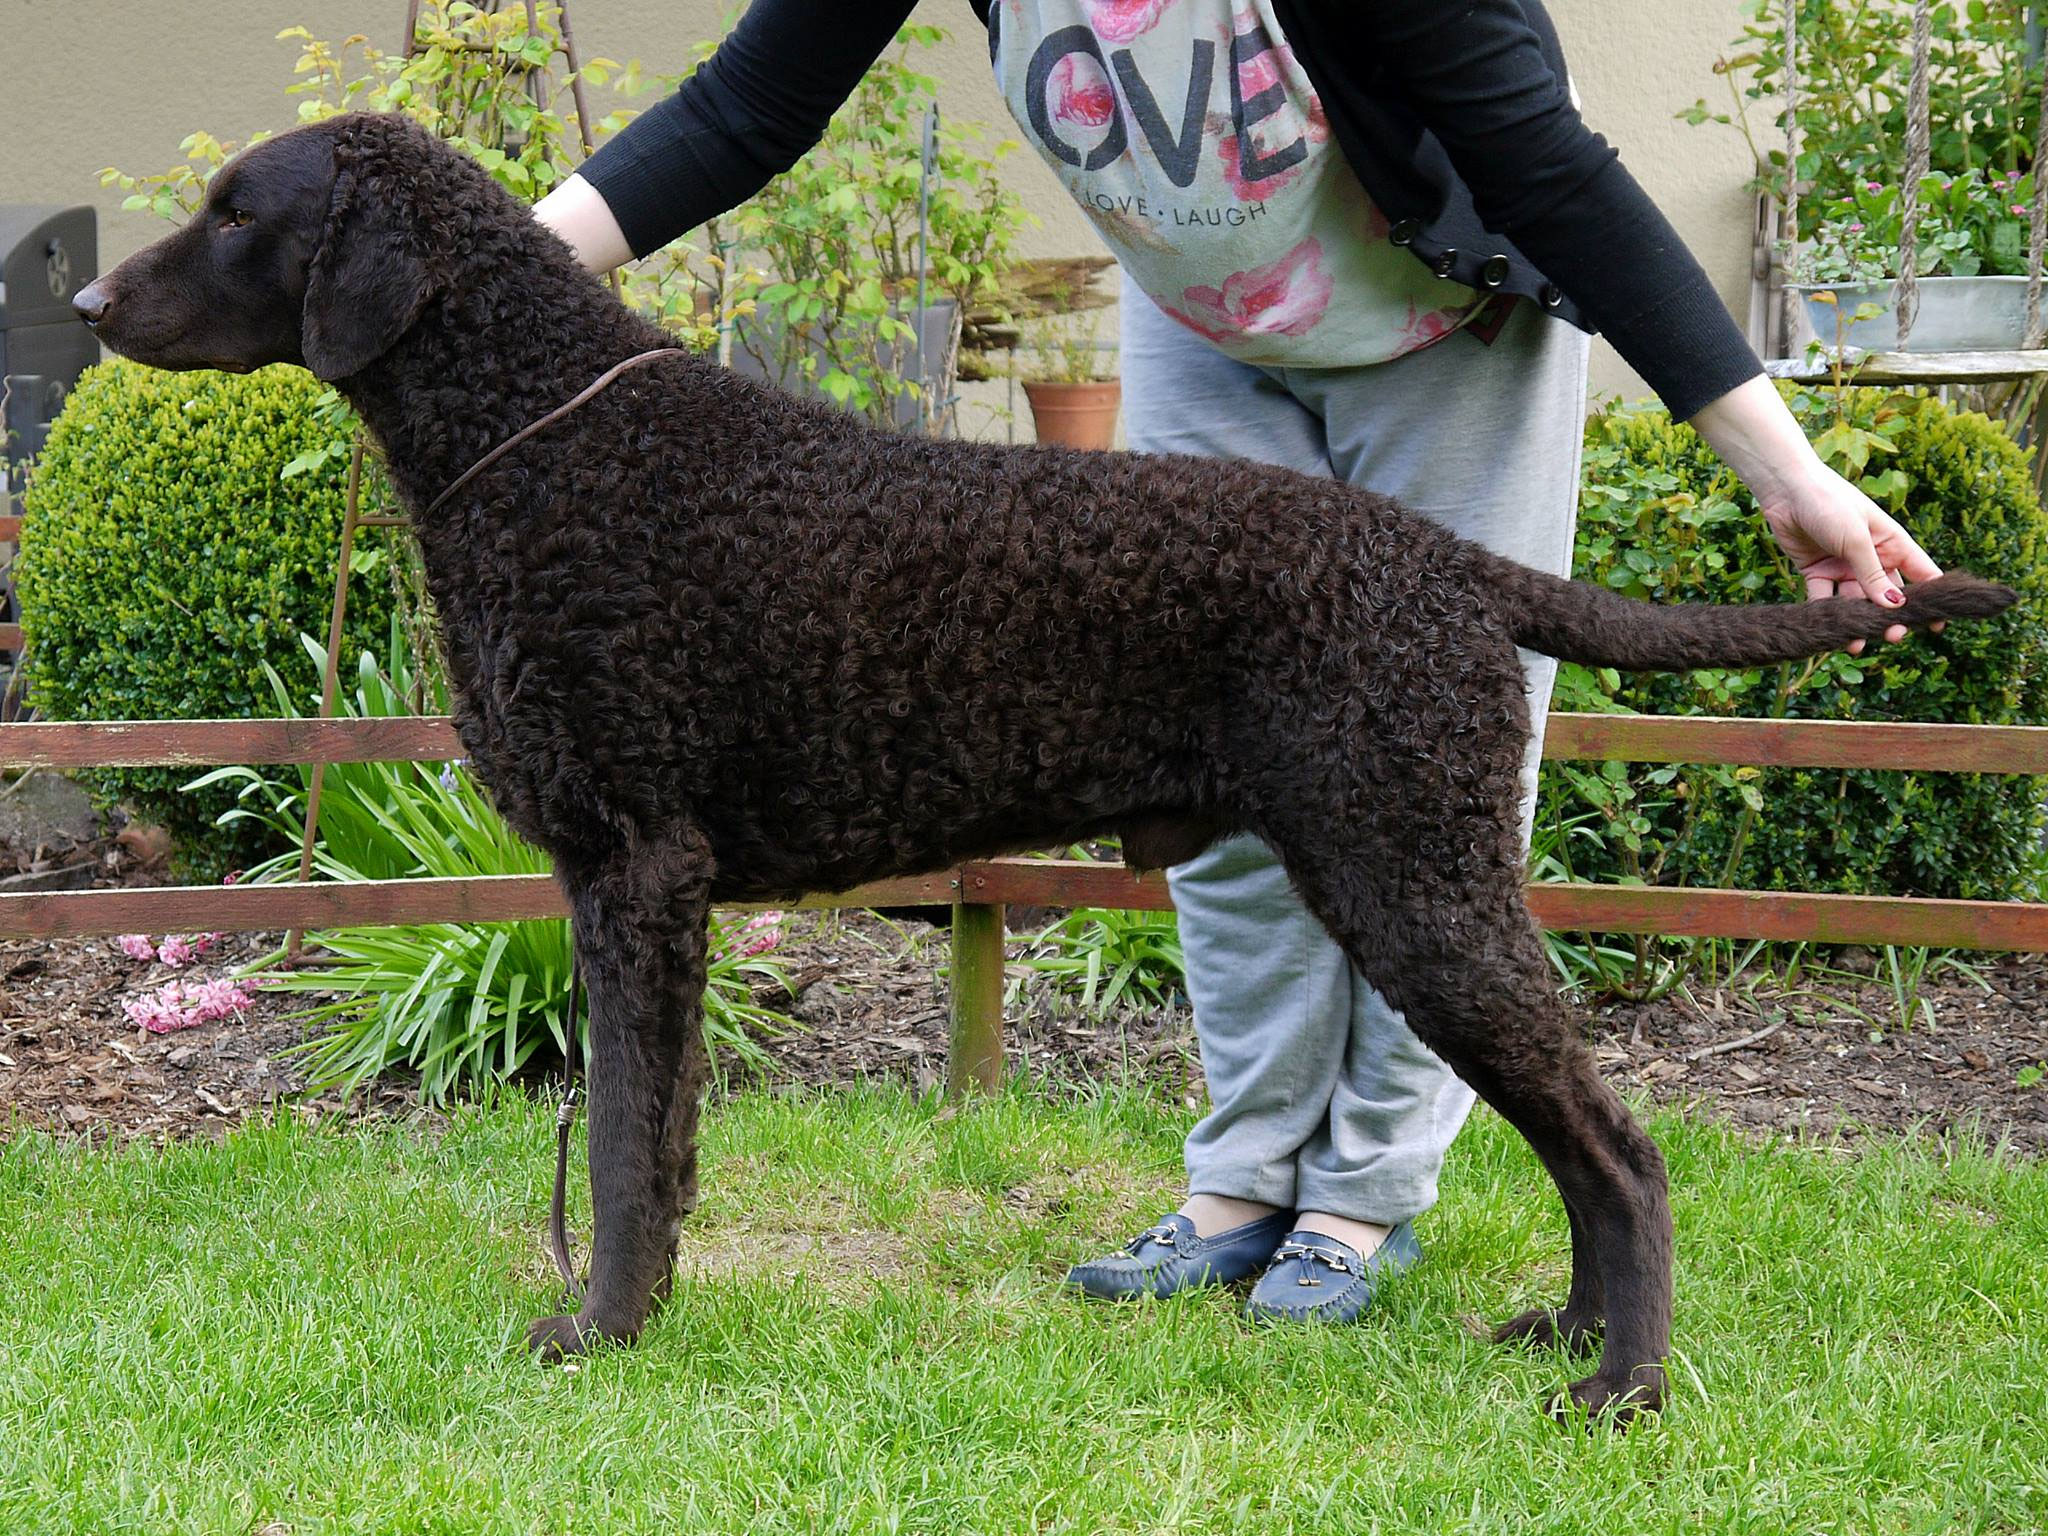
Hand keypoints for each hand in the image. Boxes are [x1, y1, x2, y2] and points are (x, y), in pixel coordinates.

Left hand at [1687, 377, 1942, 656]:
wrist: (1786, 491)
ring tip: (1857, 643)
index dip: (1930, 599)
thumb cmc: (1830, 503)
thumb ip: (1873, 574)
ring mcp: (1844, 566)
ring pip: (1855, 602)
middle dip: (1890, 618)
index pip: (1921, 574)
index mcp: (1892, 543)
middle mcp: (1871, 557)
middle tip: (1892, 637)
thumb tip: (1894, 607)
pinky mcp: (1817, 573)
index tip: (1938, 624)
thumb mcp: (1856, 539)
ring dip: (1857, 622)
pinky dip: (1827, 615)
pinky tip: (1830, 631)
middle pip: (1887, 594)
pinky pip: (1825, 599)